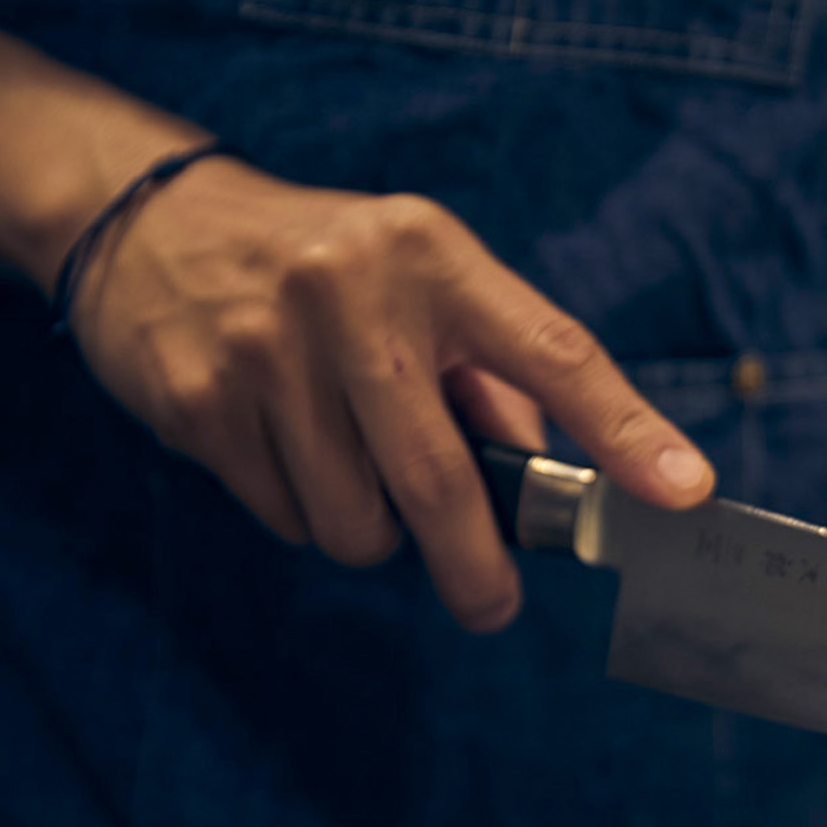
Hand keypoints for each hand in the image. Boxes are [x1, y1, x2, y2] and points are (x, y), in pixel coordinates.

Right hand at [65, 154, 713, 630]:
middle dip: (475, 569)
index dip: (623, 431)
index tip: (682, 493)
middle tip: (492, 607)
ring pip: (356, 521)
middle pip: (439, 479)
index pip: (552, 353)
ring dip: (371, 530)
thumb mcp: (417, 278)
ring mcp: (267, 349)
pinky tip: (283, 447)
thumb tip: (545, 481)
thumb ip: (488, 371)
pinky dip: (301, 511)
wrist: (145, 219)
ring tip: (351, 469)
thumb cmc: (321, 263)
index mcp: (431, 256)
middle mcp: (351, 294)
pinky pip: (284, 517)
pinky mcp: (200, 400)